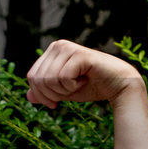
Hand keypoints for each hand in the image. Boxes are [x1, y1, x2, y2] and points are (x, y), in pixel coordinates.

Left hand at [25, 40, 141, 107]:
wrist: (118, 86)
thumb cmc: (91, 86)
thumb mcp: (63, 92)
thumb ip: (45, 92)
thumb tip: (28, 96)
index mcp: (51, 52)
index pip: (31, 76)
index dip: (40, 95)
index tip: (54, 103)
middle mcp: (58, 45)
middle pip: (37, 79)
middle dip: (52, 95)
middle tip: (69, 92)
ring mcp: (68, 48)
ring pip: (49, 80)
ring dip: (64, 91)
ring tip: (78, 84)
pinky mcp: (79, 54)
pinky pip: (62, 78)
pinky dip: (72, 87)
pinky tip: (84, 80)